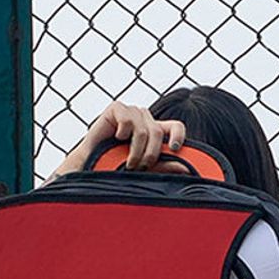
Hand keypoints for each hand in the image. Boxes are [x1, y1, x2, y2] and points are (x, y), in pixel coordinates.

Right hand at [51, 101, 187, 177]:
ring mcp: (132, 112)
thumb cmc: (118, 166)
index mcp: (156, 131)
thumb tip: (187, 169)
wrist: (92, 165)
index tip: (173, 148)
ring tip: (128, 162)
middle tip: (139, 167)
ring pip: (144, 129)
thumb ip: (165, 166)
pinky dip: (123, 132)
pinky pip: (128, 119)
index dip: (178, 135)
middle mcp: (145, 119)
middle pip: (158, 132)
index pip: (176, 127)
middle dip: (150, 154)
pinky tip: (115, 138)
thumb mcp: (147, 168)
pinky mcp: (117, 108)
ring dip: (136, 150)